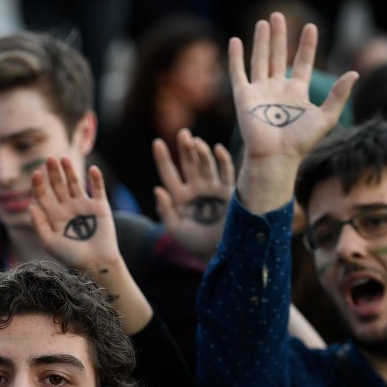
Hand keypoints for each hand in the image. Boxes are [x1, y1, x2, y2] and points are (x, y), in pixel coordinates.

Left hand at [30, 156, 122, 276]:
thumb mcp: (49, 242)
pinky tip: (92, 169)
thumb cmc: (71, 256)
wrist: (96, 263)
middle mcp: (67, 208)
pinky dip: (96, 178)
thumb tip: (31, 205)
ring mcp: (84, 206)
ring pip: (75, 183)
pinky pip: (98, 189)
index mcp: (54, 216)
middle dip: (53, 172)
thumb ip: (39, 224)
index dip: (39, 184)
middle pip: (58, 185)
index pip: (43, 195)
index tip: (36, 174)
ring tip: (64, 159)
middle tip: (49, 158)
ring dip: (70, 171)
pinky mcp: (100, 207)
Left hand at [152, 129, 234, 259]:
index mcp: (179, 196)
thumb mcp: (176, 229)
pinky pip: (226, 172)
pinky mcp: (229, 192)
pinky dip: (223, 160)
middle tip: (182, 133)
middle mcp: (196, 188)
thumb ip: (166, 210)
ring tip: (196, 142)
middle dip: (185, 148)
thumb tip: (157, 189)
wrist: (220, 253)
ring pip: (206, 165)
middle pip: (188, 163)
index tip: (157, 142)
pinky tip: (217, 149)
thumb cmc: (195, 243)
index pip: (169, 173)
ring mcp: (213, 189)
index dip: (163, 158)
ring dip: (201, 153)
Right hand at [231, 13, 355, 166]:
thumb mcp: (326, 117)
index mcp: (296, 93)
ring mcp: (259, 92)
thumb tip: (354, 73)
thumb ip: (339, 95)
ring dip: (261, 41)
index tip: (311, 27)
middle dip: (279, 36)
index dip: (307, 45)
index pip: (302, 62)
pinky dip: (236, 57)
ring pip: (260, 60)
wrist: (275, 156)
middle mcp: (277, 89)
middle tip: (279, 15)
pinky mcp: (243, 97)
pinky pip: (238, 73)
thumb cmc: (300, 142)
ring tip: (264, 22)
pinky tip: (236, 40)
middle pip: (278, 56)